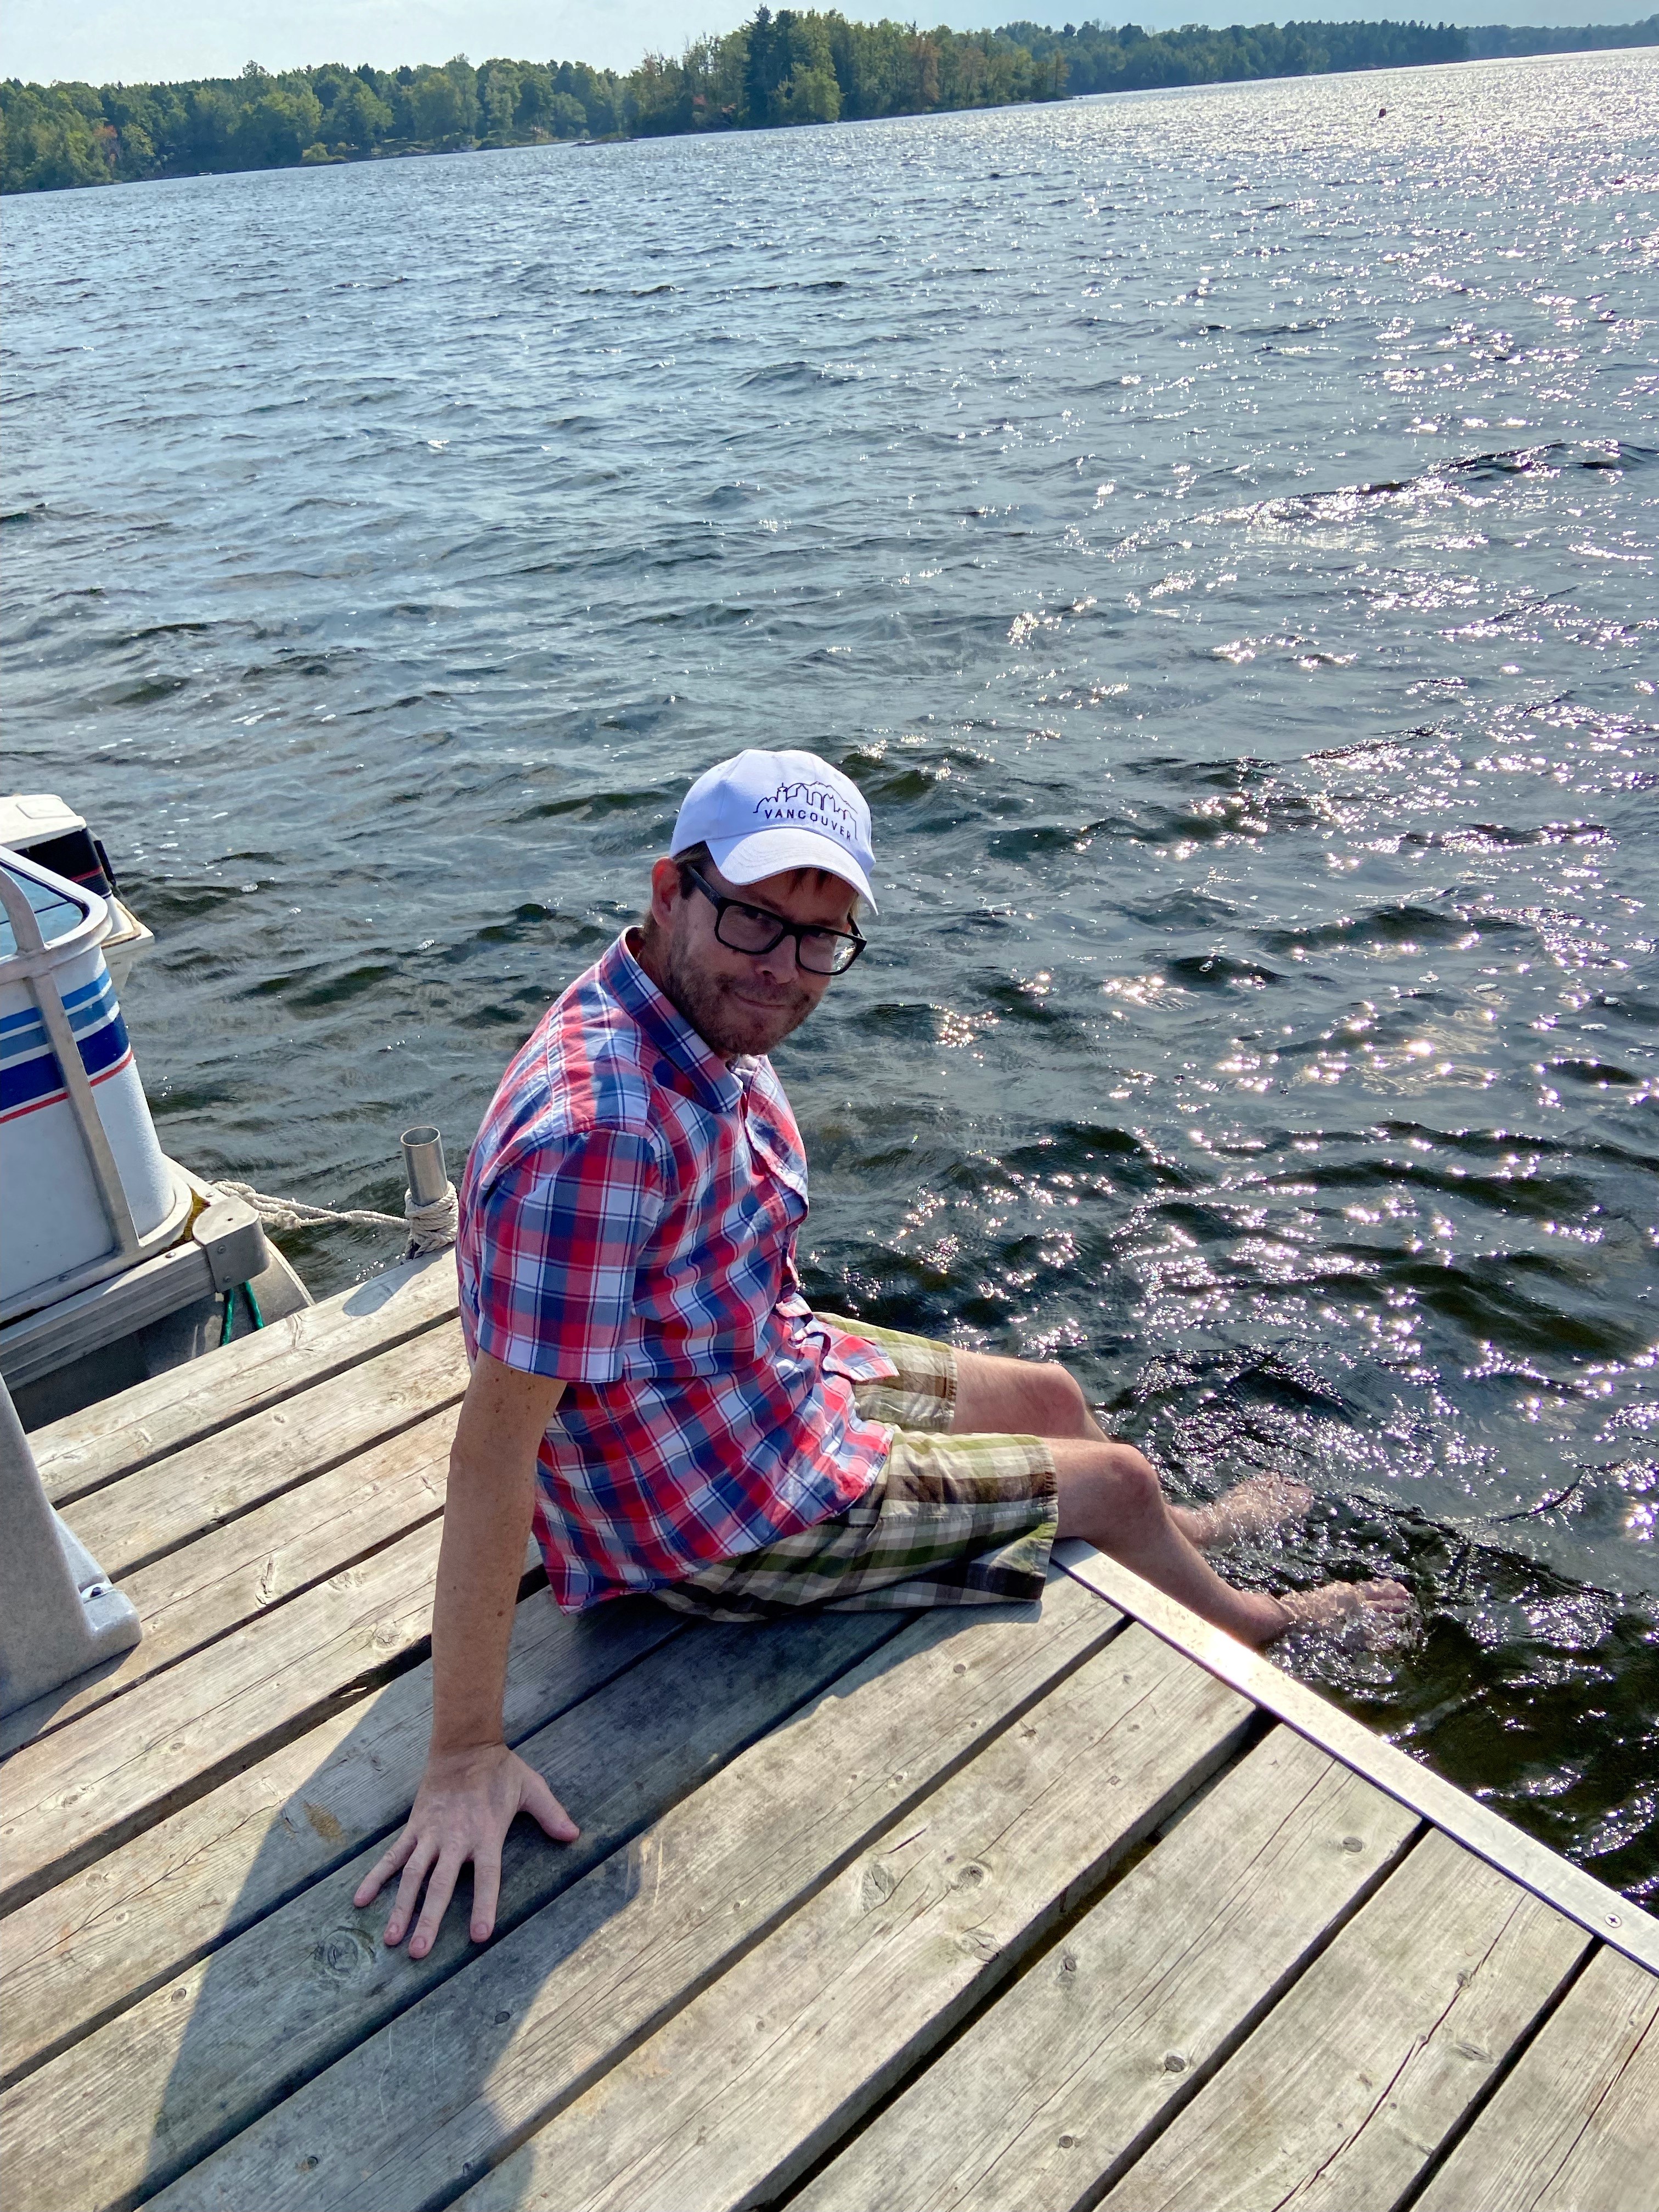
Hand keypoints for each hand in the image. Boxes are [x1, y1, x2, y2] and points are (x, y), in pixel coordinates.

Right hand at [353, 1741, 578, 1958]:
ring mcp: (430, 1833)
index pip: (486, 1876)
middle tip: (419, 1952)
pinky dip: (376, 1876)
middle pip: (441, 1884)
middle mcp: (455, 1838)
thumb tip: (575, 1835)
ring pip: (413, 1876)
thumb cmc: (500, 1770)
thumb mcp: (532, 1788)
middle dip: (429, 1919)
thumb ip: (551, 1814)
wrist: (464, 1743)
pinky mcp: (414, 1827)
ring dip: (401, 1907)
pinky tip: (361, 1899)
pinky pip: (393, 1855)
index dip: (483, 1904)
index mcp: (486, 1834)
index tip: (479, 1935)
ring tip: (391, 1939)